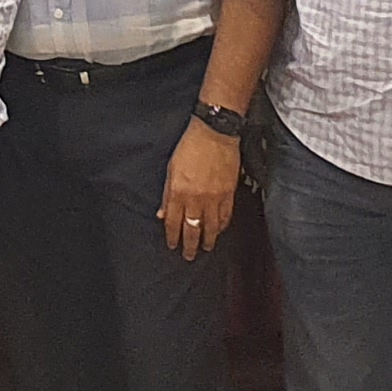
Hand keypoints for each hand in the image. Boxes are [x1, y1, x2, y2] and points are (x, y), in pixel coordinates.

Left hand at [159, 124, 241, 258]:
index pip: (174, 223)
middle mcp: (196, 199)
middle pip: (192, 230)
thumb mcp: (171, 169)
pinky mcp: (229, 193)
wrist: (215, 133)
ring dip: (208, 240)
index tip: (172, 246)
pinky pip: (226, 216)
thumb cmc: (189, 147)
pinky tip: (219, 230)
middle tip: (189, 256)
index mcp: (179, 192)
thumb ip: (167, 194)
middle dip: (190, 246)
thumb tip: (162, 214)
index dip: (173, 237)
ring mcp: (214, 198)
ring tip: (207, 248)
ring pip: (211, 227)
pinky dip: (222, 226)